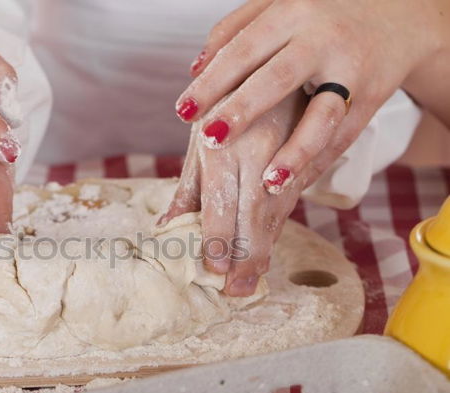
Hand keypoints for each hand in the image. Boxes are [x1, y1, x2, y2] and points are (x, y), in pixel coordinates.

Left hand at [162, 91, 307, 295]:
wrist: (274, 61)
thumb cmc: (223, 103)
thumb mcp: (199, 139)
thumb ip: (188, 188)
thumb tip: (166, 229)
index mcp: (224, 148)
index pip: (222, 206)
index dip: (219, 242)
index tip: (213, 271)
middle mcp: (258, 154)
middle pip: (254, 216)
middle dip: (245, 258)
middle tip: (237, 291)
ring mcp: (286, 155)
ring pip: (277, 212)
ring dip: (265, 249)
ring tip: (253, 280)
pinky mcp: (305, 156)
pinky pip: (291, 201)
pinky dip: (278, 229)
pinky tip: (269, 248)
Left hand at [175, 0, 442, 191]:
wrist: (398, 16)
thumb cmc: (322, 14)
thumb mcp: (279, 6)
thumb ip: (235, 29)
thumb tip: (195, 68)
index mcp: (291, 14)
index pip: (244, 48)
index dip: (213, 81)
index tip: (183, 111)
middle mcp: (322, 40)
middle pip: (279, 77)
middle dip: (243, 109)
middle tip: (211, 140)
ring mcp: (352, 71)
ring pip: (324, 115)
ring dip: (297, 151)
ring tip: (268, 182)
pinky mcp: (372, 99)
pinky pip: (343, 138)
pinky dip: (317, 164)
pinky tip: (291, 186)